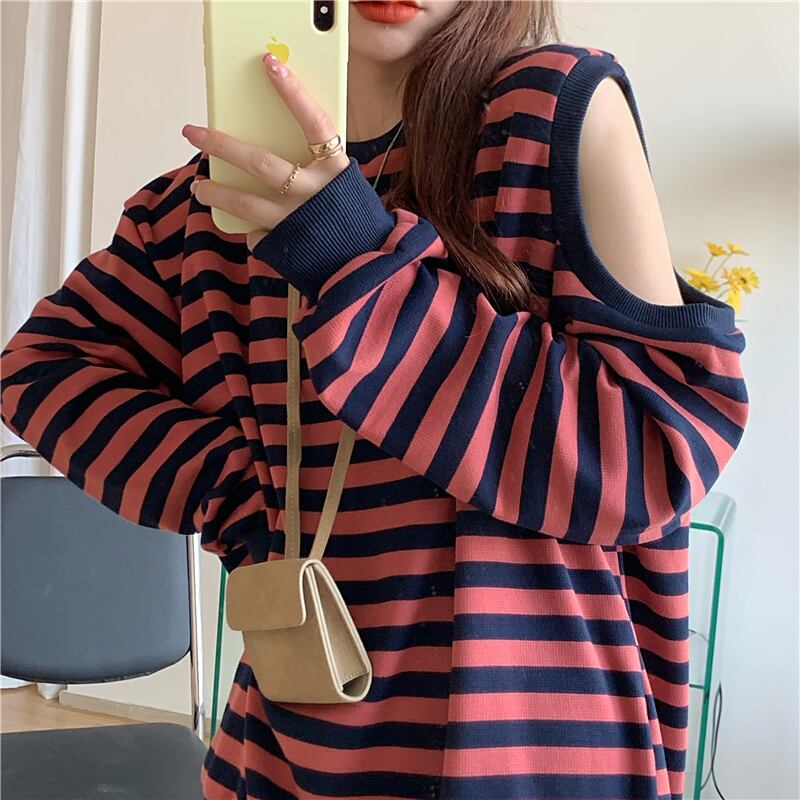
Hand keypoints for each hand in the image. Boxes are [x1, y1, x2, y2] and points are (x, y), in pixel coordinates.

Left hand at [181, 51, 350, 251]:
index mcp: (336, 170)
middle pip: (261, 162)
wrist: (366, 266)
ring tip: (199, 187)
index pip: (314, 122)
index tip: (269, 63)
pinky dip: (250, 230)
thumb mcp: (343, 183)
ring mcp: (296, 221)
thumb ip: (317, 164)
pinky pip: (257, 234)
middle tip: (193, 132)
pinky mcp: (284, 245)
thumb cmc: (352, 218)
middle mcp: (314, 194)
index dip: (293, 92)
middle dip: (221, 144)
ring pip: (245, 203)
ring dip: (216, 193)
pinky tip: (247, 228)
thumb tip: (276, 140)